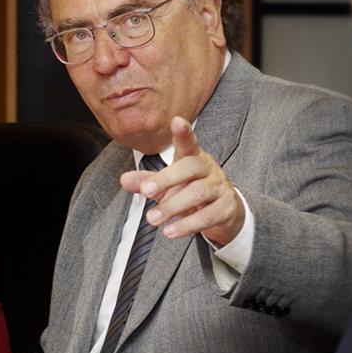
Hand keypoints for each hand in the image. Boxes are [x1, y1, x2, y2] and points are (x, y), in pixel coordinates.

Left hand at [120, 116, 244, 245]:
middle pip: (189, 168)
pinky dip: (187, 225)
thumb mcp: (168, 185)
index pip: (188, 142)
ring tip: (152, 219)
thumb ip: (147, 181)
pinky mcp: (227, 207)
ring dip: (172, 207)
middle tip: (146, 191)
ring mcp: (220, 187)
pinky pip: (207, 216)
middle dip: (165, 180)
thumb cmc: (192, 190)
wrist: (225, 212)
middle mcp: (208, 169)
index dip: (183, 132)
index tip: (177, 121)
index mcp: (193, 158)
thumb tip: (124, 180)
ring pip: (197, 193)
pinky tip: (171, 231)